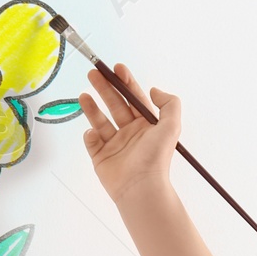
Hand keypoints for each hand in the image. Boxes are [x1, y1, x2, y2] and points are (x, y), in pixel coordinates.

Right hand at [79, 63, 180, 205]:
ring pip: (100, 121)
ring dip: (92, 107)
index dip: (126, 82)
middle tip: (94, 73)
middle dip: (104, 88)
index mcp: (146, 125)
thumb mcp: (172, 126)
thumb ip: (169, 104)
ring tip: (84, 95)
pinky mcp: (101, 157)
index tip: (117, 68)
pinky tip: (92, 132)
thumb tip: (154, 90)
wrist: (140, 187)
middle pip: (114, 105)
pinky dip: (90, 135)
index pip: (134, 98)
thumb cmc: (156, 158)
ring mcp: (114, 145)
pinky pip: (92, 142)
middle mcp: (130, 133)